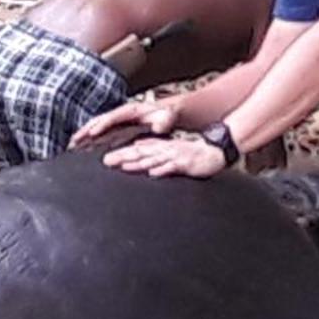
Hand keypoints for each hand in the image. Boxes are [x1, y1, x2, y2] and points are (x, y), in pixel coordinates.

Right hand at [69, 97, 178, 147]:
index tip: (94, 132)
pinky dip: (90, 140)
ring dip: (85, 136)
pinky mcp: (117, 129)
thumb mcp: (168, 117)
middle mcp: (121, 115)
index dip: (103, 124)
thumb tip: (160, 127)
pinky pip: (101, 134)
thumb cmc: (167, 116)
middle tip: (74, 140)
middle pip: (100, 121)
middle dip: (87, 130)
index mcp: (131, 111)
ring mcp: (117, 122)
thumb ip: (165, 121)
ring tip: (72, 145)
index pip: (113, 117)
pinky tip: (81, 147)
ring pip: (97, 127)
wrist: (167, 114)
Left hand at [101, 133, 228, 178]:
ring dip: (138, 163)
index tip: (104, 160)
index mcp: (159, 148)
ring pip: (153, 160)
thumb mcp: (170, 149)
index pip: (136, 151)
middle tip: (106, 161)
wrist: (214, 152)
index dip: (120, 154)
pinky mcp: (185, 164)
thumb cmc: (191, 153)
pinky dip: (162, 169)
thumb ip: (154, 147)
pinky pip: (172, 167)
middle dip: (123, 157)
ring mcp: (174, 156)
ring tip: (124, 166)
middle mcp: (164, 150)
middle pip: (140, 154)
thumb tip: (137, 146)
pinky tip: (152, 173)